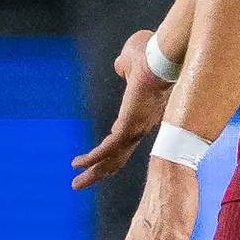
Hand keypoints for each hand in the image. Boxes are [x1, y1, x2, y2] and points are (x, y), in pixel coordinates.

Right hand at [70, 29, 172, 185]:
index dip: (110, 150)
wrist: (163, 56)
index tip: (97, 159)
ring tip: (76, 184)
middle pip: (119, 157)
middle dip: (99, 172)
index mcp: (143, 114)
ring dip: (93, 172)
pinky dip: (92, 158)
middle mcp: (141, 127)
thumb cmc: (152, 54)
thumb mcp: (133, 60)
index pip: (124, 139)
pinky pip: (107, 149)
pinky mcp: (129, 126)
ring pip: (112, 158)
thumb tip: (121, 65)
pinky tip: (77, 164)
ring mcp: (136, 128)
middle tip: (81, 183)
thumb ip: (126, 67)